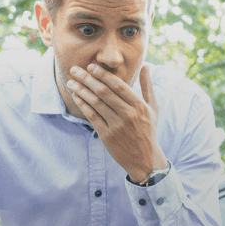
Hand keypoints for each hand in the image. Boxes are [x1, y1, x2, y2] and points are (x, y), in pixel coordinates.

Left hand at [67, 63, 166, 182]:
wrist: (145, 159)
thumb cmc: (148, 131)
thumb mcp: (153, 108)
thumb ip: (148, 87)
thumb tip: (145, 66)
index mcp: (139, 106)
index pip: (118, 85)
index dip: (103, 74)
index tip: (91, 67)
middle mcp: (128, 115)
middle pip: (104, 92)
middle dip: (87, 78)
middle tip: (74, 70)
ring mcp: (117, 126)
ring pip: (95, 103)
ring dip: (81, 90)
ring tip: (71, 82)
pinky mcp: (107, 136)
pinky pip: (92, 116)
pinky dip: (83, 104)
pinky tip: (76, 96)